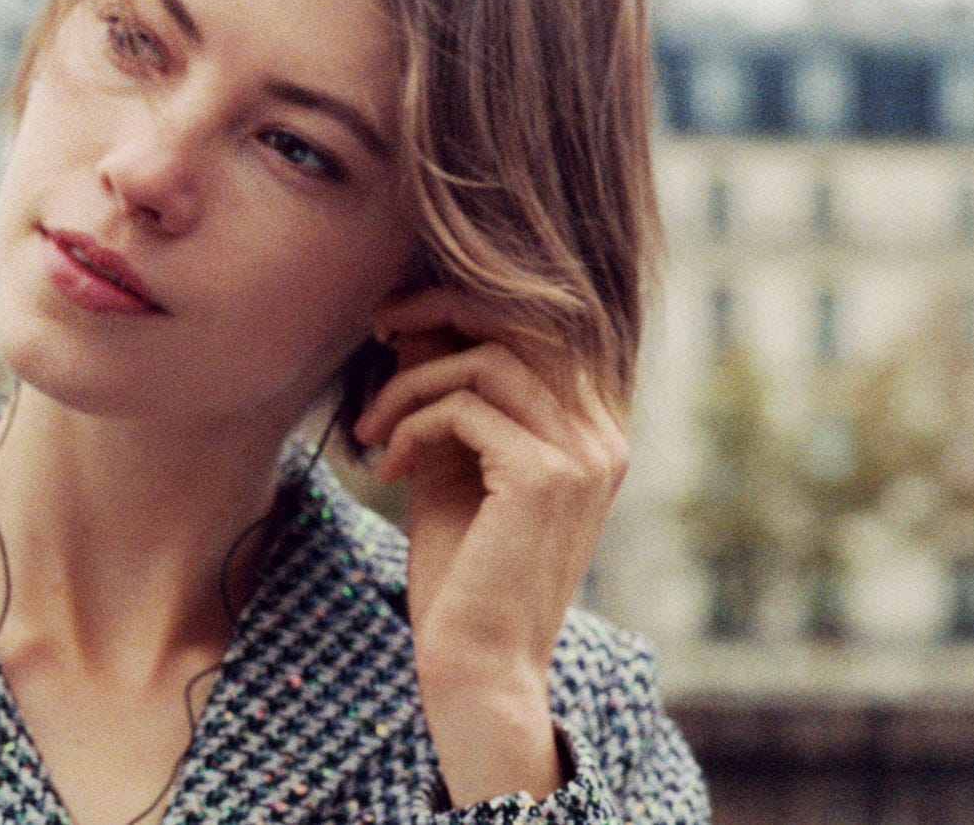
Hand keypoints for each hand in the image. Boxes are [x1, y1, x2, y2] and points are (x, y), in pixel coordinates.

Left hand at [351, 288, 629, 805]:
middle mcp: (602, 435)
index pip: (540, 327)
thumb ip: (447, 399)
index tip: (398, 322)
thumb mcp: (452, 467)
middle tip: (379, 324)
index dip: (467, 305)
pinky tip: (388, 470)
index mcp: (591, 432)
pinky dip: (412, 426)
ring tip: (371, 430)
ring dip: (410, 384)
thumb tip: (414, 321)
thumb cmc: (463, 575)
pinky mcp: (545, 476)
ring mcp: (582, 453)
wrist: (477, 667)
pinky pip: (463, 407)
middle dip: (441, 307)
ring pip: (483, 360)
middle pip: (524, 320)